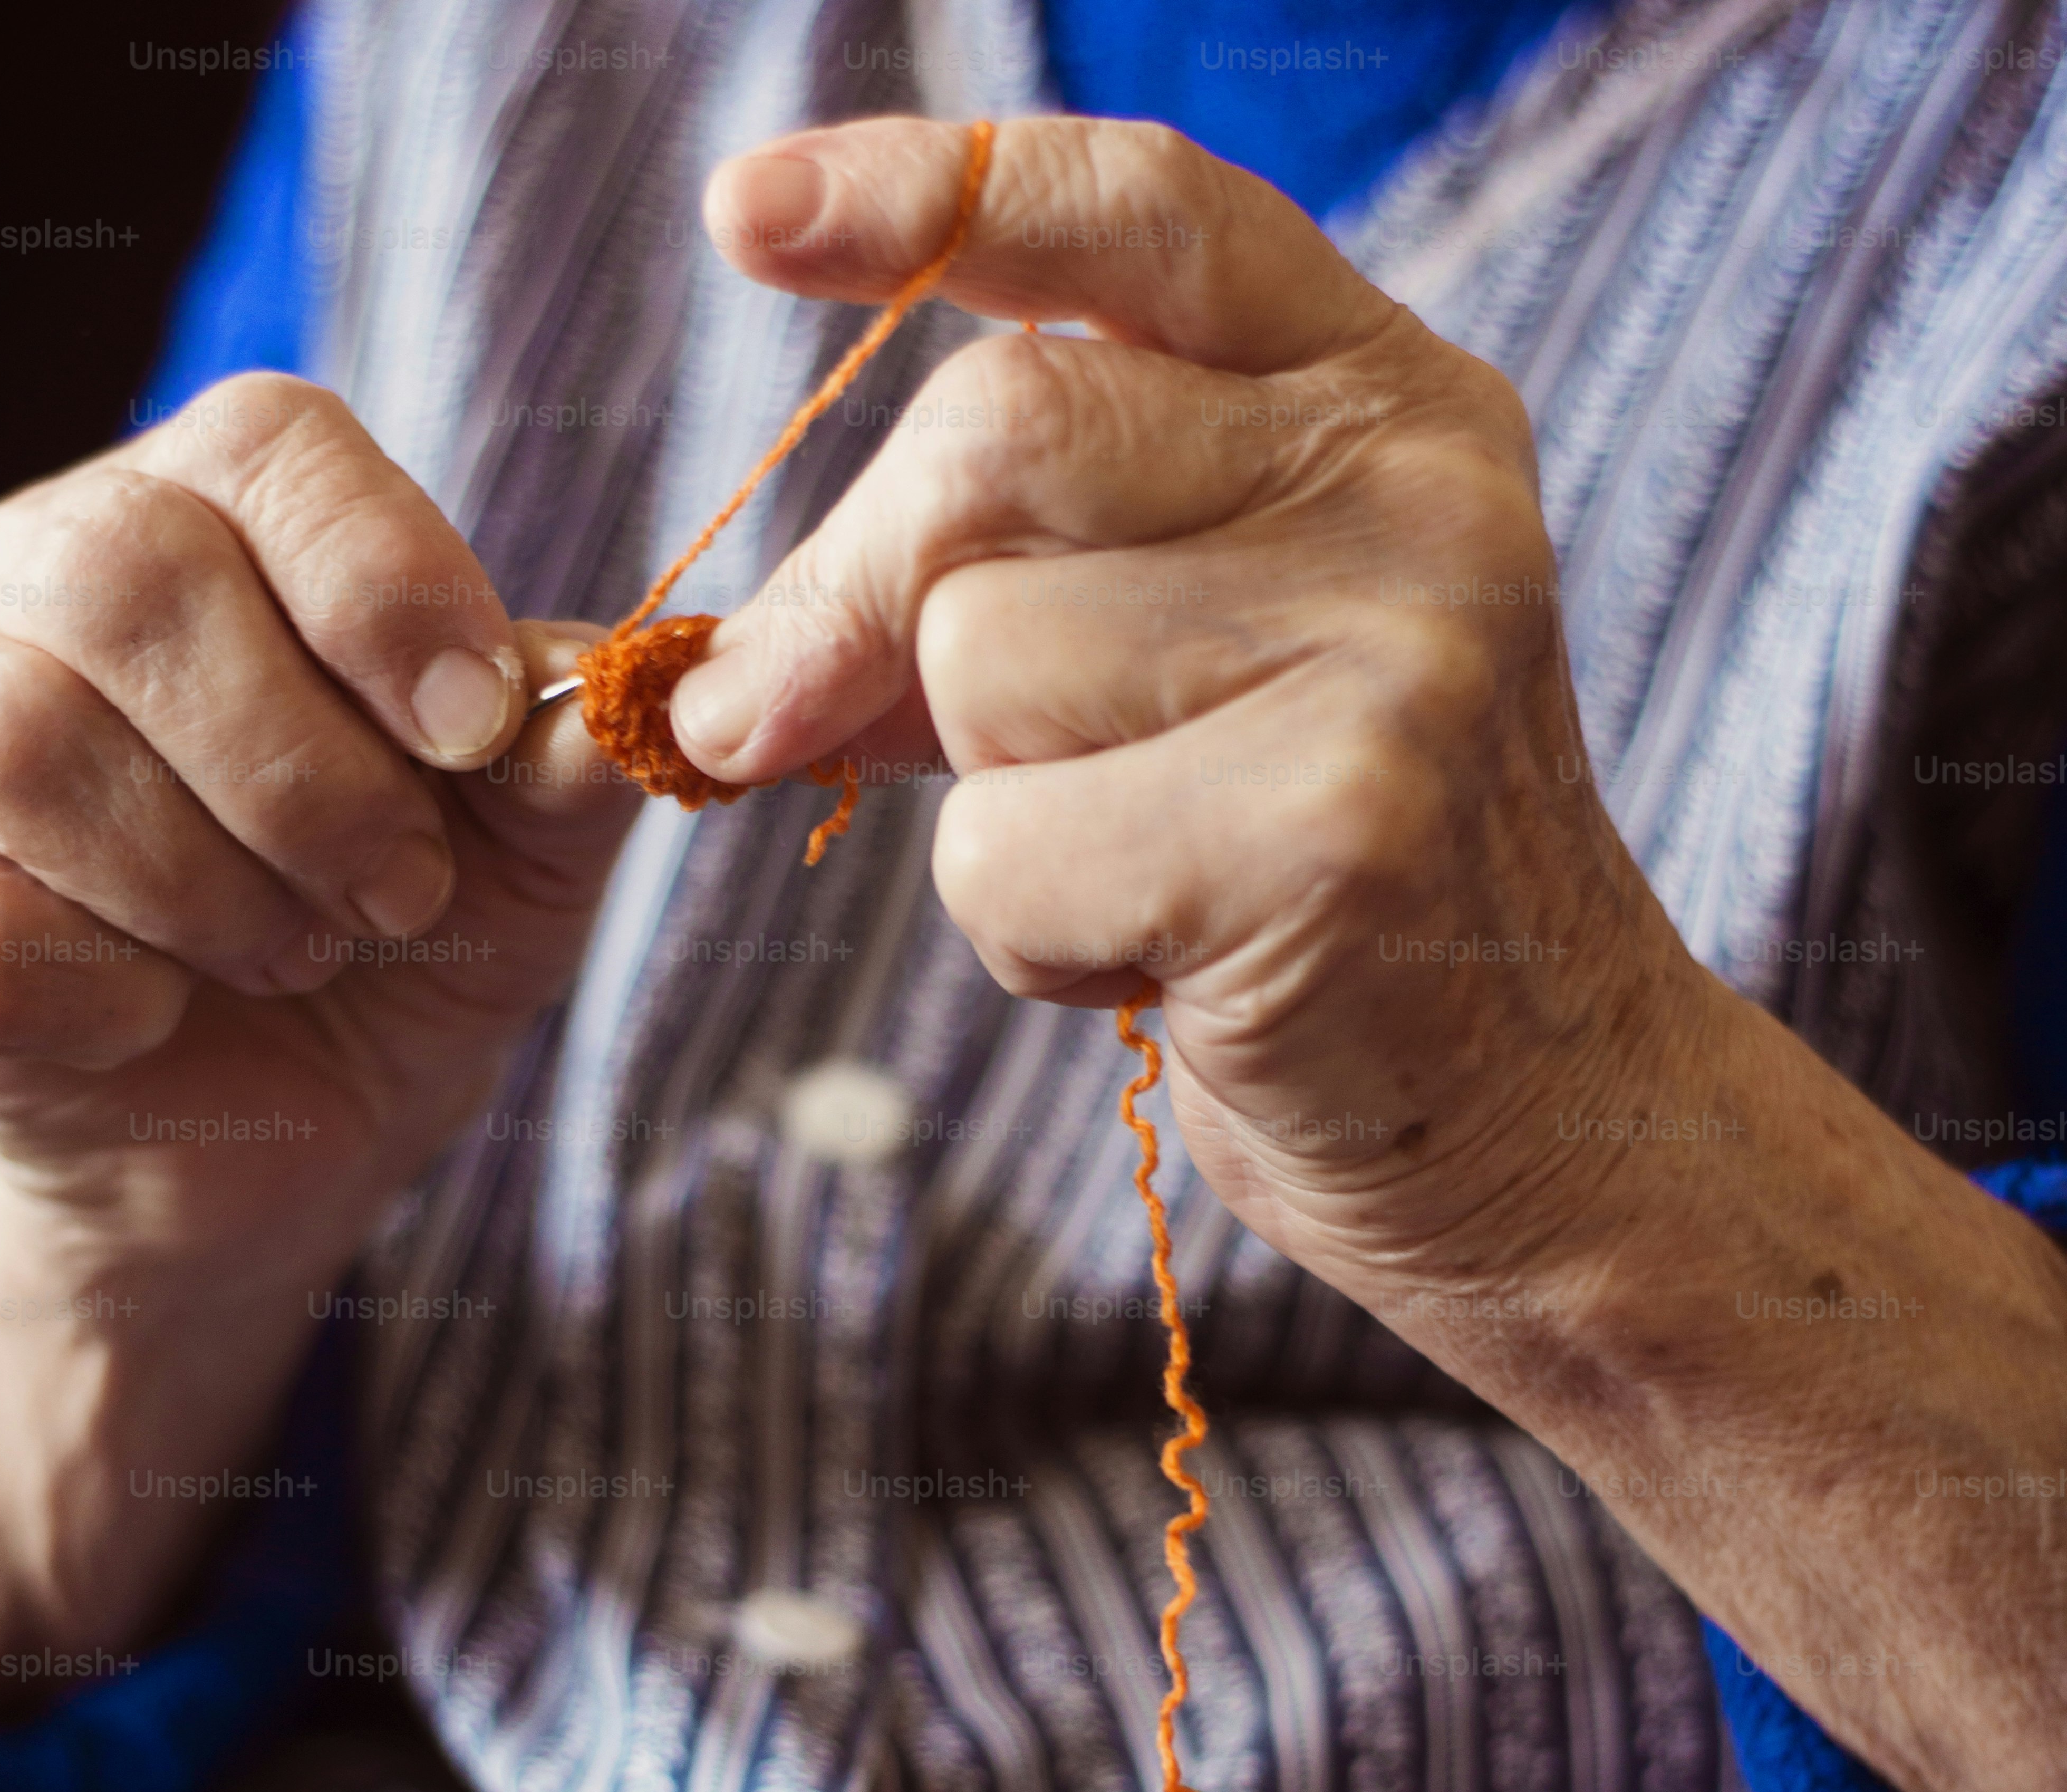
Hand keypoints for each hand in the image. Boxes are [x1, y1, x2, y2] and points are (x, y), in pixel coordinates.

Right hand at [0, 375, 632, 1696]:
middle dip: (308, 780)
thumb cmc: (399, 956)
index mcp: (222, 523)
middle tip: (392, 904)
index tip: (474, 737)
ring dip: (211, 891)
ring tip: (287, 956)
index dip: (387, 583)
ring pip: (24, 740)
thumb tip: (667, 685)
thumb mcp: (524, 859)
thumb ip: (574, 761)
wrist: (282, 1138)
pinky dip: (105, 997)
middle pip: (128, 575)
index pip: (276, 447)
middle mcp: (43, 575)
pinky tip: (155, 1015)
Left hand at [667, 116, 1690, 1304]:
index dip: (931, 197)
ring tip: (1142, 872)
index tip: (744, 219)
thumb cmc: (1318, 889)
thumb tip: (727, 672)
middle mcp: (1411, 489)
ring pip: (979, 659)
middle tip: (791, 724)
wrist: (1541, 1118)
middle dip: (853, 607)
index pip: (1139, 216)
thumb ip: (1003, 586)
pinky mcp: (1332, 829)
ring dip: (990, 807)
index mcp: (1381, 403)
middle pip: (994, 441)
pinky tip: (1166, 964)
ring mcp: (1395, 649)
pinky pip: (1002, 850)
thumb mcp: (1173, 678)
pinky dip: (1027, 938)